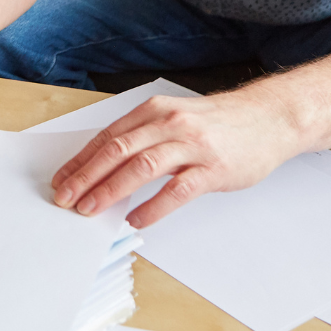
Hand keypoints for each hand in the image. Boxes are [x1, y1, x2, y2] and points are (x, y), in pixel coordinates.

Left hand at [50, 90, 301, 227]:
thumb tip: (105, 165)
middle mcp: (168, 124)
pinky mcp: (213, 169)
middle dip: (86, 176)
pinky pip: (176, 190)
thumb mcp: (173, 117)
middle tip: (66, 198)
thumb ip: (143, 136)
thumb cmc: (216, 123)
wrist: (268, 119)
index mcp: (153, 110)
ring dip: (110, 190)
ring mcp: (191, 146)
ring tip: (90, 209)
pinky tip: (136, 220)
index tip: (62, 179)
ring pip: (141, 167)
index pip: (107, 137)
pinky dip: (152, 207)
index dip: (81, 160)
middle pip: (117, 151)